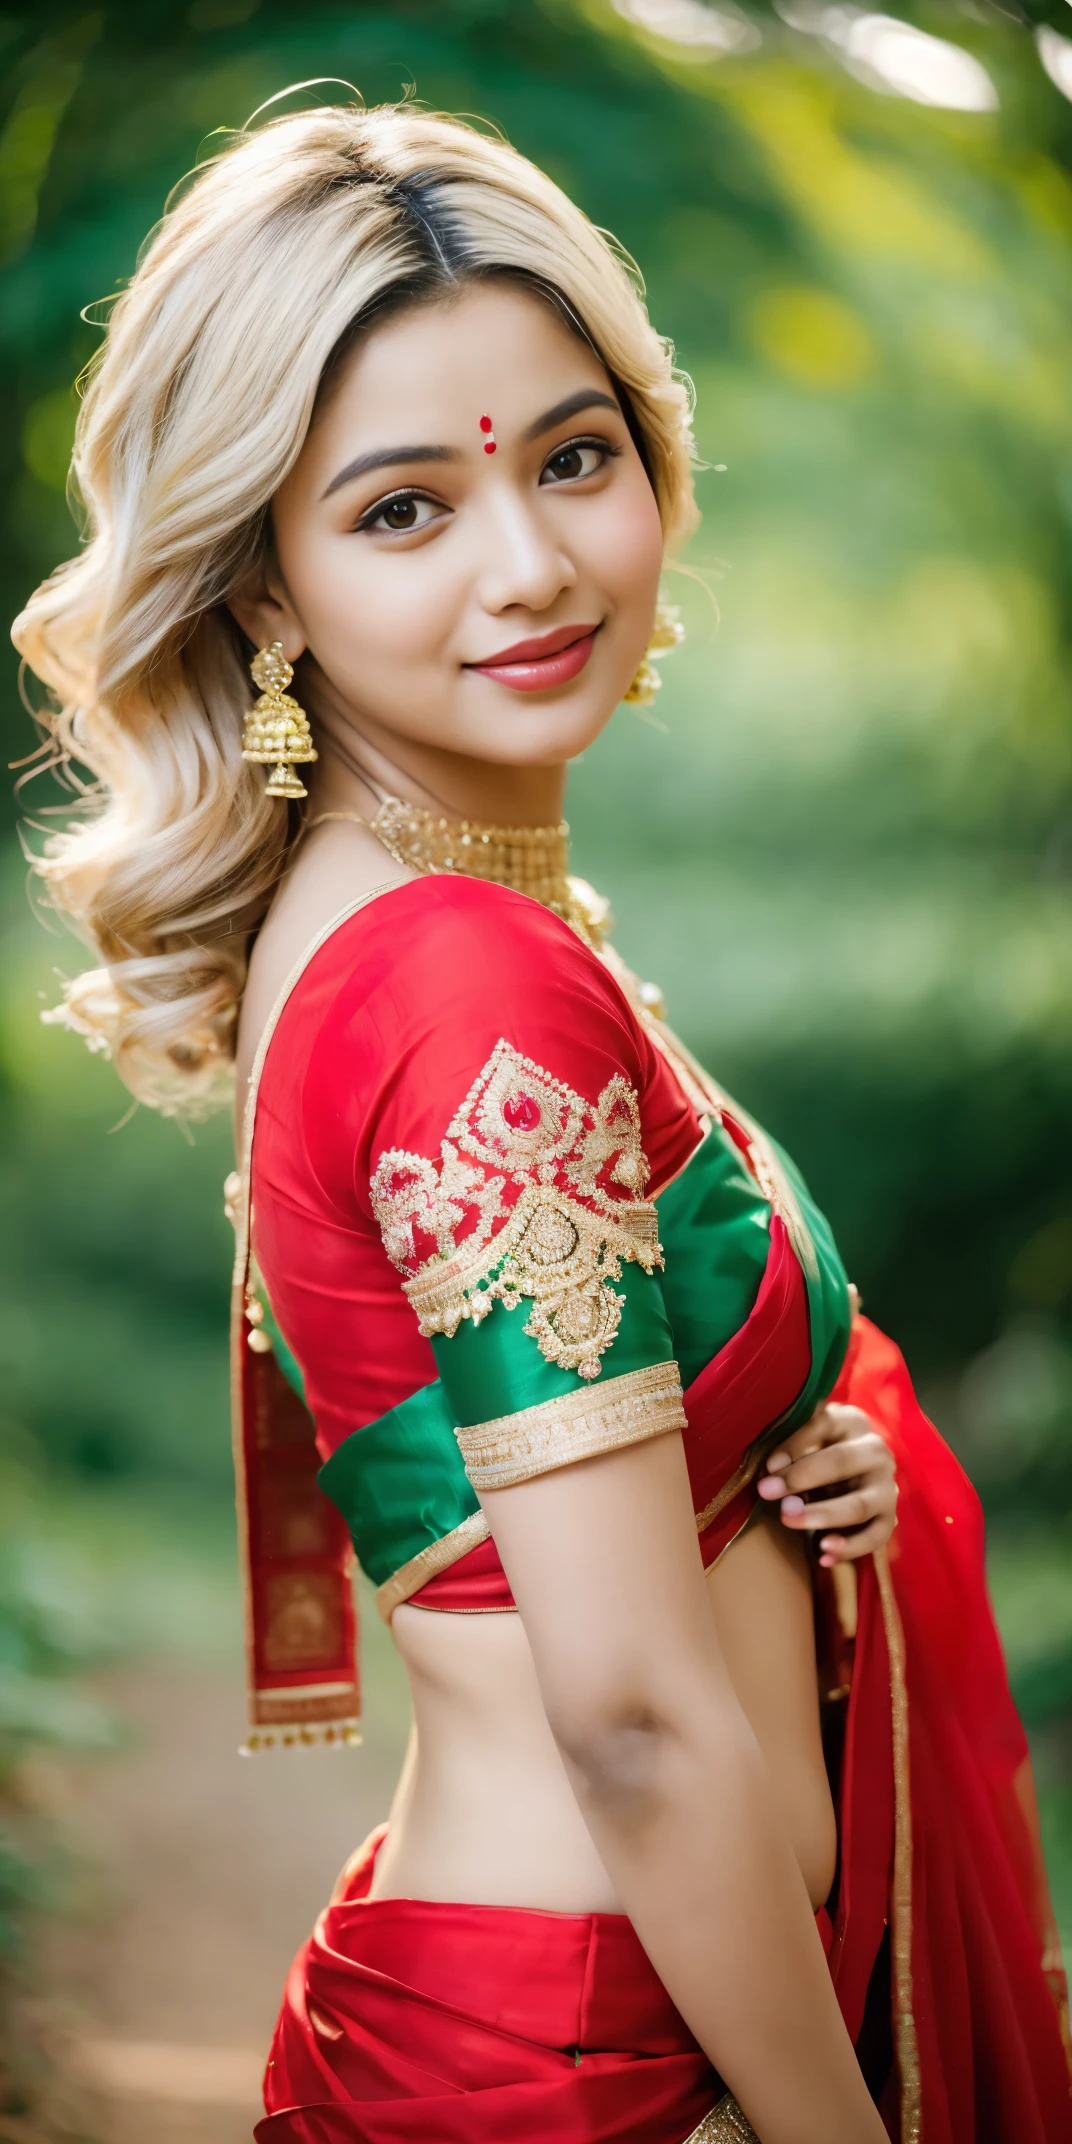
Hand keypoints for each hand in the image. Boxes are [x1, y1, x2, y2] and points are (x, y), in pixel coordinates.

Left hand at [756, 1403, 896, 1567]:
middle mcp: (875, 1451)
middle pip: (841, 1461)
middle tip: (766, 1492)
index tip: (767, 1465)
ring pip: (858, 1505)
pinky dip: (849, 1549)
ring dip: (823, 1515)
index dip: (794, 1444)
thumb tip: (770, 1469)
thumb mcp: (806, 1439)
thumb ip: (789, 1446)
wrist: (856, 1474)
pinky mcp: (889, 1518)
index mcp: (851, 1422)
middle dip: (801, 1477)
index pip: (822, 1425)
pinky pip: (874, 1538)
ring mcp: (886, 1487)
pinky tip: (822, 1556)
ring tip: (789, 1520)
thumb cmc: (818, 1452)